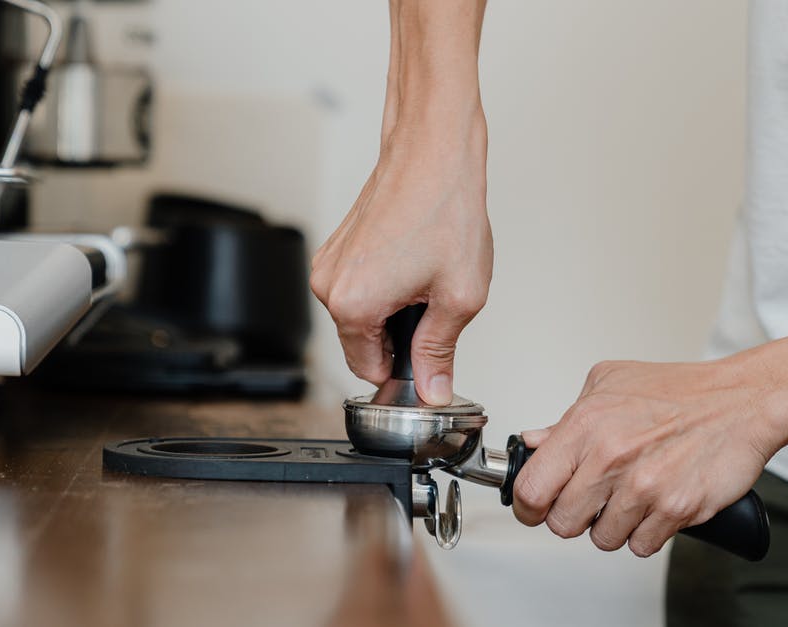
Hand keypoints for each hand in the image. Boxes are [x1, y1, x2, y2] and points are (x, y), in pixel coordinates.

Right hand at [310, 115, 491, 404]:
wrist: (434, 151)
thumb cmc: (445, 210)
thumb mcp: (459, 297)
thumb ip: (439, 352)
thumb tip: (432, 389)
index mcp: (353, 305)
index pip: (370, 371)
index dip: (405, 370)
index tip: (429, 354)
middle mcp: (328, 286)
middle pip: (364, 343)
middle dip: (401, 334)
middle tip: (435, 300)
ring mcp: (328, 264)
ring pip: (362, 314)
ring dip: (395, 307)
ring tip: (425, 272)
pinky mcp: (336, 246)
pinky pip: (360, 286)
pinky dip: (386, 283)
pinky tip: (412, 257)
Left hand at [511, 359, 782, 556]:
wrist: (742, 401)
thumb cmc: (679, 391)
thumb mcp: (609, 383)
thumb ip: (566, 419)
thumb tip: (534, 444)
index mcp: (585, 425)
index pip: (531, 488)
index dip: (528, 506)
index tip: (536, 507)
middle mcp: (610, 457)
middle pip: (562, 523)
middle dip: (573, 517)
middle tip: (591, 502)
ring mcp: (643, 487)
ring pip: (602, 539)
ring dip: (613, 526)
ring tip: (630, 498)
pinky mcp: (675, 509)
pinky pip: (641, 545)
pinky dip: (646, 532)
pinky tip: (655, 505)